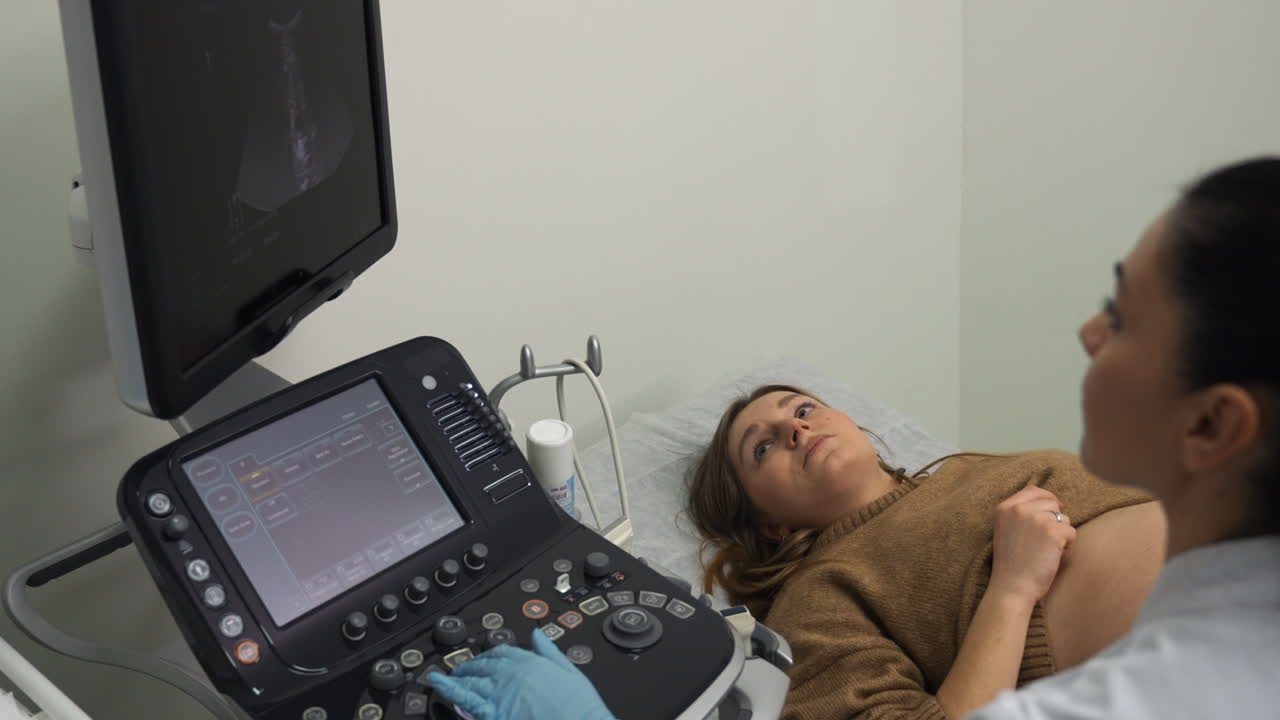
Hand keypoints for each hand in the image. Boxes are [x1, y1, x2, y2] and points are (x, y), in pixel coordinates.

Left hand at [427, 630, 615, 719]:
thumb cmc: (578, 706)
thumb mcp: (569, 670)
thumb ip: (549, 651)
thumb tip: (537, 634)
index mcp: (530, 661)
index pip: (504, 652)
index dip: (491, 655)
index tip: (485, 659)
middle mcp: (512, 673)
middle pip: (484, 665)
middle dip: (471, 666)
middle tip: (462, 669)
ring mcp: (501, 692)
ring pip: (473, 680)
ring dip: (458, 677)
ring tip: (446, 678)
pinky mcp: (494, 711)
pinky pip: (466, 699)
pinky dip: (449, 690)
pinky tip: (438, 684)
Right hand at [989, 486, 1076, 604]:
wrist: (1012, 586)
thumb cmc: (1012, 563)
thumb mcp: (1006, 530)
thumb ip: (1020, 514)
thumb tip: (1053, 502)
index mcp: (1005, 508)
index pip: (1033, 490)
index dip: (1047, 499)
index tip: (1053, 510)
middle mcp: (1019, 509)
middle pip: (1051, 502)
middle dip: (1055, 519)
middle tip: (1047, 540)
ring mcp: (1035, 519)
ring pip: (1063, 518)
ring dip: (1061, 534)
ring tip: (1047, 550)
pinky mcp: (1052, 532)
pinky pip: (1071, 532)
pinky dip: (1067, 546)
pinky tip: (1053, 556)